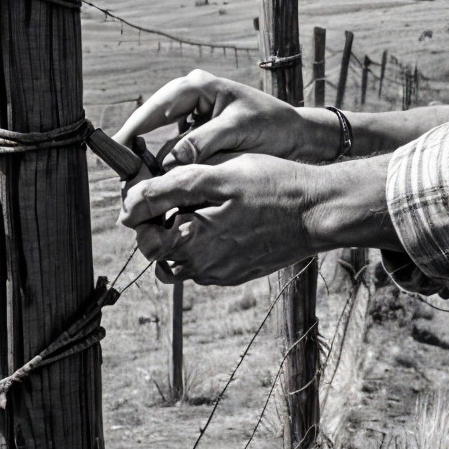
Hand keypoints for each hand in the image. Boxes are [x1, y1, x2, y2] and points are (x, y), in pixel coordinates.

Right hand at [114, 70, 326, 168]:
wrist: (298, 136)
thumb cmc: (272, 127)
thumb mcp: (237, 131)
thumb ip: (203, 142)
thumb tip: (169, 161)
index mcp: (197, 87)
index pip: (155, 107)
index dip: (133, 128)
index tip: (114, 149)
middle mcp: (191, 98)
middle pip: (152, 124)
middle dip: (137, 149)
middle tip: (123, 175)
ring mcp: (194, 117)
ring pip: (163, 141)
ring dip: (152, 162)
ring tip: (138, 185)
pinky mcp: (200, 136)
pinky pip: (177, 151)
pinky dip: (169, 167)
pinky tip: (162, 185)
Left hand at [119, 154, 395, 286]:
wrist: (319, 211)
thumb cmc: (272, 186)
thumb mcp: (218, 175)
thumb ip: (169, 189)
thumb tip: (129, 206)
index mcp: (191, 242)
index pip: (141, 234)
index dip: (138, 208)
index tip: (146, 184)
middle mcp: (202, 267)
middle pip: (157, 250)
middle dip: (155, 222)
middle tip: (169, 190)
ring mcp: (220, 274)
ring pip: (179, 259)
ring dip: (176, 234)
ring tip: (194, 202)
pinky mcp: (236, 273)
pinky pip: (204, 263)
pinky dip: (200, 242)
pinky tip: (218, 216)